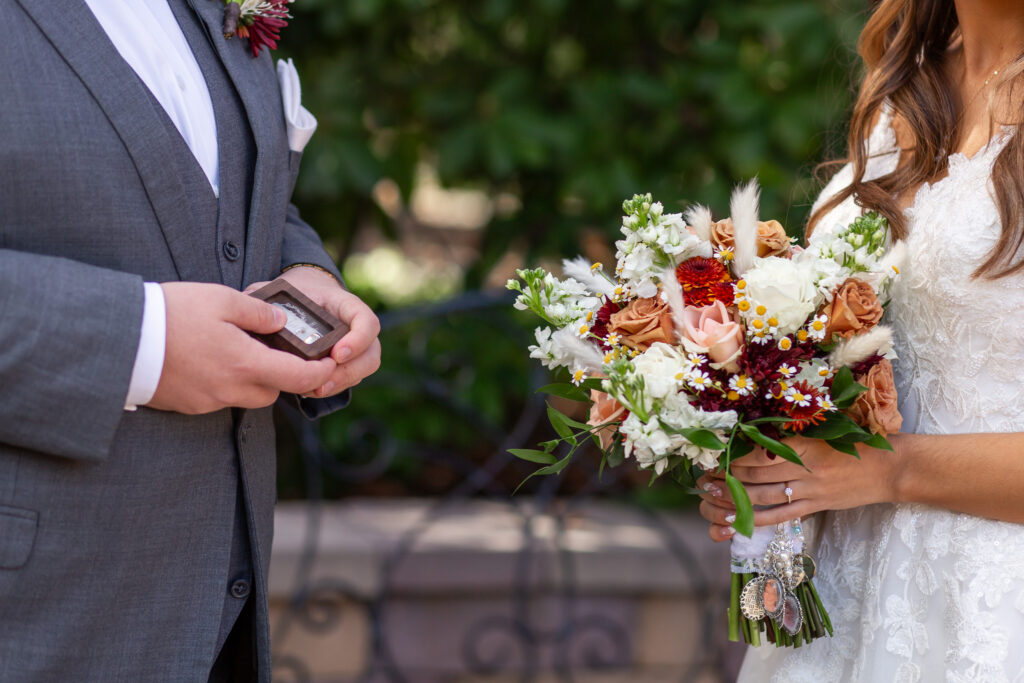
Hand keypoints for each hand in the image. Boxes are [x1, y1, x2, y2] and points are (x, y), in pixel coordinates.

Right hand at [147, 282, 337, 413]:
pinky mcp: (188, 405)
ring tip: (239, 351)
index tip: (329, 363)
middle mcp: (230, 389)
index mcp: (246, 364)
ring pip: (246, 397)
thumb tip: (281, 323)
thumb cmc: (170, 315)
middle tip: (276, 351)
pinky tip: (211, 360)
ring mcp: (208, 401)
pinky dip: (224, 383)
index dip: (320, 372)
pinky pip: (219, 398)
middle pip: (273, 393)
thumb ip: (258, 312)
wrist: (120, 341)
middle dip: (282, 376)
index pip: (299, 378)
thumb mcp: (221, 299)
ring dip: (252, 380)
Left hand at [245, 266, 380, 397]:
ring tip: (315, 389)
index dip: (358, 339)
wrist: (308, 295)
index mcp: (345, 305)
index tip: (336, 354)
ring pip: (364, 369)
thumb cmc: (297, 292)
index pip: (367, 321)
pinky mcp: (348, 362)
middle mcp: (357, 327)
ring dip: (341, 383)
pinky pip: (351, 379)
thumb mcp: (284, 288)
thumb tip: (248, 303)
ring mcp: (356, 345)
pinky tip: (311, 390)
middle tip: (322, 382)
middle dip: (349, 371)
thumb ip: (268, 295)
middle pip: (372, 353)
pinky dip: (334, 387)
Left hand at [697, 435, 899, 541]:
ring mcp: (811, 489)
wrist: (890, 467)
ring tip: (711, 498)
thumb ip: (792, 434)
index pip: (760, 450)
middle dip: (725, 476)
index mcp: (804, 442)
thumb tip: (754, 436)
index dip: (733, 455)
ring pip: (763, 496)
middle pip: (756, 473)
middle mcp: (805, 467)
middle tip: (703, 479)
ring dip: (734, 498)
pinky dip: (756, 519)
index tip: (713, 455)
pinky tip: (736, 522)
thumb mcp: (823, 430)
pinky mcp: (817, 506)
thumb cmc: (855, 443)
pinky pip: (781, 516)